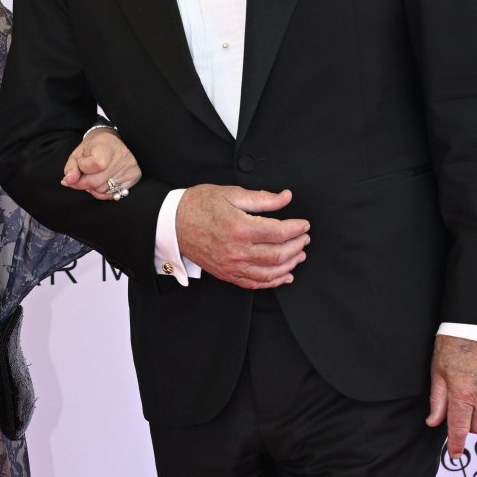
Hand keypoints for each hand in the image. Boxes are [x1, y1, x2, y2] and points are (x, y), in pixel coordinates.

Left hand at [60, 128, 141, 200]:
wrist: (110, 142)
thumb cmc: (92, 149)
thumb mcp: (78, 154)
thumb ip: (71, 168)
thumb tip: (68, 182)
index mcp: (107, 145)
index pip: (96, 165)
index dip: (83, 167)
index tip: (82, 161)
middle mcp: (122, 156)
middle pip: (97, 182)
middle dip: (84, 183)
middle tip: (83, 175)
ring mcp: (130, 167)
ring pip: (103, 191)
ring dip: (94, 188)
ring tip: (96, 175)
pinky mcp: (135, 176)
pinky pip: (113, 194)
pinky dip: (104, 191)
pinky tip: (104, 180)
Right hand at [175, 185, 309, 288]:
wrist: (171, 223)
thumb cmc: (198, 205)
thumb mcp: (231, 193)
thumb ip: (262, 198)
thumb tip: (286, 197)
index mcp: (240, 227)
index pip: (279, 232)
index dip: (297, 228)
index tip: (304, 224)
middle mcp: (237, 250)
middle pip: (278, 254)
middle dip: (297, 246)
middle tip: (305, 238)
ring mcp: (231, 265)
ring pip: (270, 272)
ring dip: (290, 264)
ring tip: (300, 255)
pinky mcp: (226, 274)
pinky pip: (254, 283)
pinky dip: (273, 282)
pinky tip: (285, 275)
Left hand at [427, 336, 476, 459]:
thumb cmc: (454, 345)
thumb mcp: (438, 373)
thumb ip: (438, 401)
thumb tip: (433, 423)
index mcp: (462, 393)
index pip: (459, 429)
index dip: (457, 445)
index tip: (455, 455)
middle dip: (469, 426)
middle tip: (462, 413)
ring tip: (476, 403)